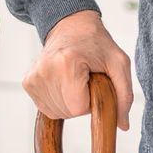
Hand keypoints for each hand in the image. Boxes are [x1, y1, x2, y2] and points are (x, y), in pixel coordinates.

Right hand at [25, 10, 134, 130]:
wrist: (72, 26)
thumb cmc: (97, 44)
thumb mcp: (119, 63)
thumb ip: (124, 95)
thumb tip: (123, 126)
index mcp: (67, 62)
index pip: (79, 108)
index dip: (91, 100)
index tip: (94, 82)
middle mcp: (45, 69)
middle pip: (67, 112)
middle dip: (81, 102)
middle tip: (85, 79)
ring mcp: (33, 76)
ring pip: (56, 112)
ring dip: (70, 102)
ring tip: (75, 79)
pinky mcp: (28, 82)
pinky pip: (46, 108)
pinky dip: (58, 100)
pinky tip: (63, 82)